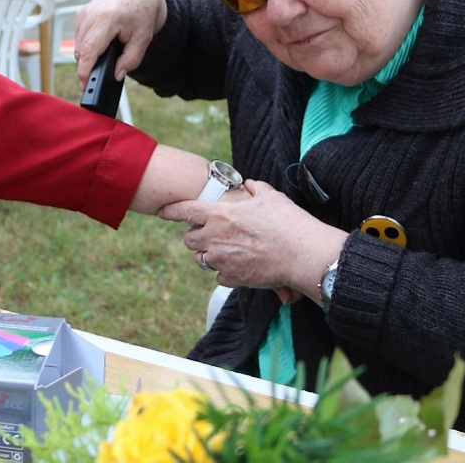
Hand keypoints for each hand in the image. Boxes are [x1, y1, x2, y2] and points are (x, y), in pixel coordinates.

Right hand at [74, 0, 167, 85]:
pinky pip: (79, 38)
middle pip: (82, 51)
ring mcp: (83, 14)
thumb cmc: (142, 12)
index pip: (90, 49)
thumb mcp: (143, 39)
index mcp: (106, 18)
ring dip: (88, 56)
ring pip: (79, 46)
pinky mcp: (81, 15)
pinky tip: (100, 45)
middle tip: (100, 78)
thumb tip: (117, 74)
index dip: (85, 69)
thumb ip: (131, 60)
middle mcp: (90, 15)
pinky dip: (88, 46)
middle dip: (89, 66)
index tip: (84, 84)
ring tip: (105, 56)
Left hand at [162, 180, 347, 303]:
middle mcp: (214, 237)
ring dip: (208, 255)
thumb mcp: (270, 196)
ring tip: (225, 251)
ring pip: (200, 260)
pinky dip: (225, 272)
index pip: (184, 210)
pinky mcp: (232, 278)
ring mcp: (221, 260)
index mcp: (220, 214)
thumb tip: (247, 186)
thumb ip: (254, 189)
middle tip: (210, 235)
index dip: (170, 210)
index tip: (162, 212)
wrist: (302, 254)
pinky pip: (218, 276)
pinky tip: (240, 266)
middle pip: (189, 239)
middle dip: (196, 236)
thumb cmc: (288, 222)